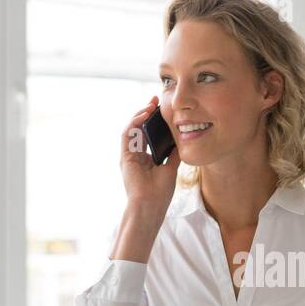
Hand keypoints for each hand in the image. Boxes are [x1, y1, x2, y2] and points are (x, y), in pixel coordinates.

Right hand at [120, 96, 179, 211]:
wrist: (151, 205)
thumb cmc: (160, 192)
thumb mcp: (170, 168)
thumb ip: (172, 154)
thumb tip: (180, 140)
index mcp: (145, 158)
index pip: (148, 134)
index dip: (154, 121)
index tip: (163, 109)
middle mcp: (135, 155)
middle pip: (139, 128)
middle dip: (146, 113)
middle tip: (156, 100)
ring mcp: (129, 155)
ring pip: (131, 129)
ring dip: (140, 115)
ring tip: (151, 105)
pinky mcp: (124, 156)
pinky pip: (127, 135)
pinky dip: (134, 123)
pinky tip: (143, 115)